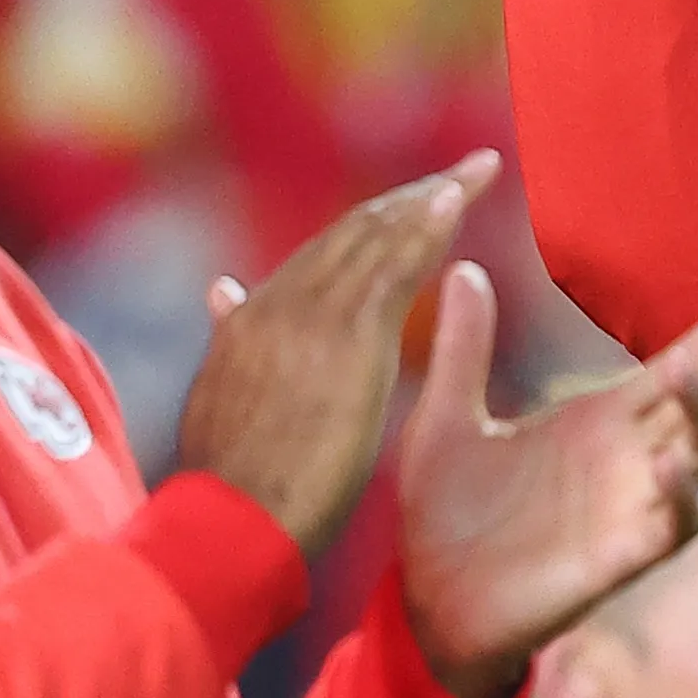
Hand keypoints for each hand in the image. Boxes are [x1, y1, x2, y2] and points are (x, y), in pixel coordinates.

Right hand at [174, 158, 489, 557]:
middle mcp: (278, 306)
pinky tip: (455, 200)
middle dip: (408, 201)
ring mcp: (310, 318)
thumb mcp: (221, 403)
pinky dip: (425, 228)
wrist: (226, 523)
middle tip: (463, 174)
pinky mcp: (347, 339)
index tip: (408, 206)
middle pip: (351, 235)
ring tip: (476, 174)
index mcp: (251, 322)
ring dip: (429, 201)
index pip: (319, 259)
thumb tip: (224, 288)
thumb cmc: (228, 489)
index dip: (369, 229)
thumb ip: (231, 341)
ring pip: (375, 239)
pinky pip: (393, 267)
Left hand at [398, 267, 697, 697]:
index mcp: (599, 421)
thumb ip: (464, 347)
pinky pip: (673, 527)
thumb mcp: (446, 417)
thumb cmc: (446, 513)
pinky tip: (668, 463)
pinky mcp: (620, 559)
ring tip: (687, 370)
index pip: (676, 363)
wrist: (428, 603)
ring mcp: (631, 508)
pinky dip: (681, 496)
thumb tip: (465, 267)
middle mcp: (629, 460)